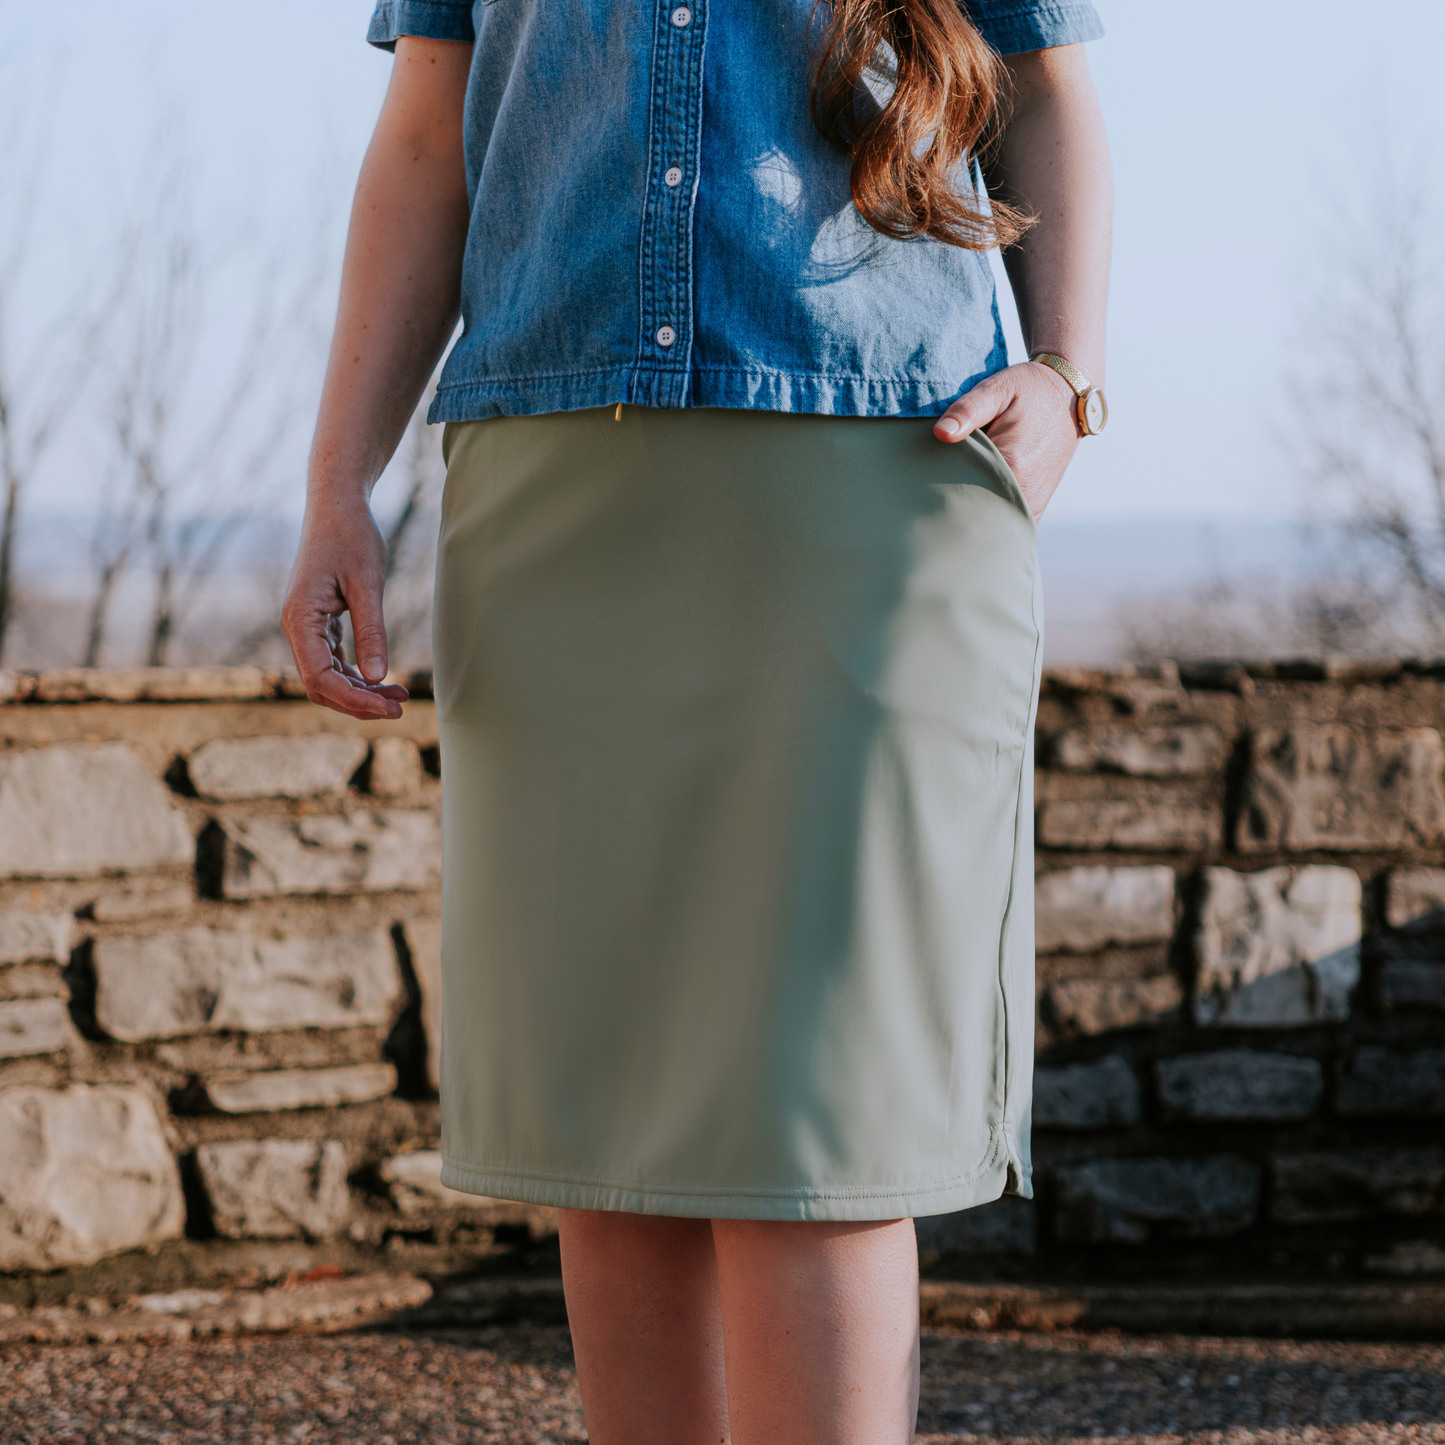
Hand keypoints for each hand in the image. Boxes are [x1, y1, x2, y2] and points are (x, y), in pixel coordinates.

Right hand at [280, 498, 409, 719]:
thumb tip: (378, 676)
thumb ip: (372, 630)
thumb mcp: (367, 583)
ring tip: (400, 697)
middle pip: (322, 686)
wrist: (337, 506)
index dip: (354, 699)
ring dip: (362, 692)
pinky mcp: (320, 625)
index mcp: (300, 619)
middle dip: (358, 702)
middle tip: (400, 707)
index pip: (320, 678)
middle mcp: (296, 628)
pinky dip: (360, 675)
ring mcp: (307, 628)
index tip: (389, 707)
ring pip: (329, 677)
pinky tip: (387, 681)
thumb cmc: (351, 536)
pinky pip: (335, 662)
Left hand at [932, 360, 1079, 520]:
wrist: (1067, 395)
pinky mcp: (1036, 509)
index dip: (938, 486)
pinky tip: (975, 505)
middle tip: (934, 490)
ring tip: (955, 497)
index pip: (960, 490)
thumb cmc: (1028, 390)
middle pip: (974, 513)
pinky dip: (989, 520)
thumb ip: (967, 410)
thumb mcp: (997, 389)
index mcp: (1011, 465)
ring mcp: (1033, 505)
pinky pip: (1007, 526)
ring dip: (972, 516)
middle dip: (953, 505)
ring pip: (991, 524)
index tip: (925, 479)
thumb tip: (941, 433)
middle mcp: (1024, 492)